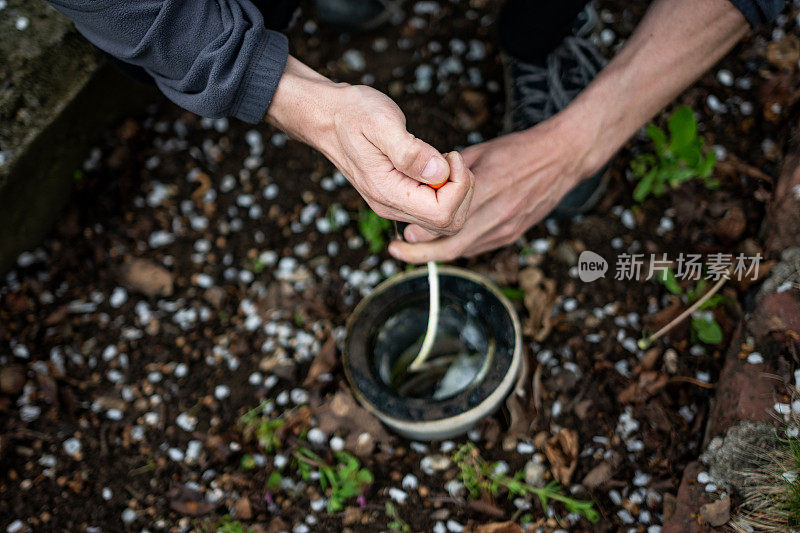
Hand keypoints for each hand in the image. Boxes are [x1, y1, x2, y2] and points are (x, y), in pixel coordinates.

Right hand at [266, 57, 473, 234]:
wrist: (328, 117)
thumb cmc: (353, 114)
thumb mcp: (382, 123)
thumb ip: (411, 152)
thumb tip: (439, 172)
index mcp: (388, 194)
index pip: (443, 213)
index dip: (459, 185)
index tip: (450, 155)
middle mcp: (392, 208)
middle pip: (449, 223)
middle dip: (463, 190)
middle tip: (451, 157)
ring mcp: (395, 206)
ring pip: (445, 219)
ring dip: (456, 189)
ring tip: (443, 158)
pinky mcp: (400, 198)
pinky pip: (436, 208)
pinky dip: (448, 188)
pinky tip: (435, 163)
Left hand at [388, 116, 596, 262]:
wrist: (563, 158)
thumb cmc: (518, 150)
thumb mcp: (480, 152)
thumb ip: (451, 171)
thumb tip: (421, 183)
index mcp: (486, 189)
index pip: (445, 220)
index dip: (419, 231)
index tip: (399, 230)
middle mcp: (496, 215)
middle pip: (450, 247)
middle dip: (420, 254)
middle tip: (398, 250)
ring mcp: (506, 228)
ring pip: (463, 251)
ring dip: (437, 252)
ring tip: (414, 248)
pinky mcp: (513, 235)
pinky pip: (478, 247)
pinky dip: (458, 246)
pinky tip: (443, 241)